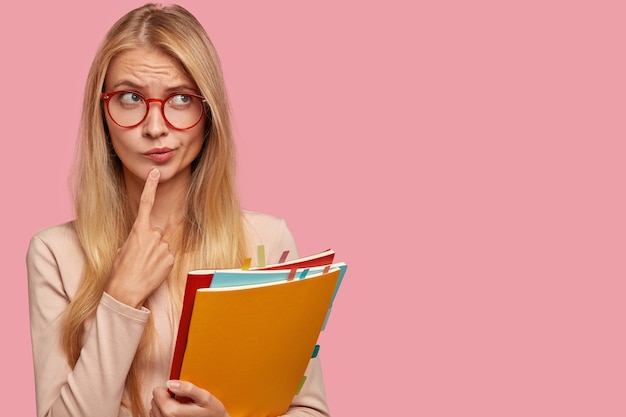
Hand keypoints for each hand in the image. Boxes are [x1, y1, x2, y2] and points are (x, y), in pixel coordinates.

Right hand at [105, 169, 174, 307]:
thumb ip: (136, 239)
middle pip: (156, 234)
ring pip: (162, 246)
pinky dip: (161, 264)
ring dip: (155, 254)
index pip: (146, 203)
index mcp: (138, 230)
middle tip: (139, 259)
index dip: (151, 187)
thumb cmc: (119, 272)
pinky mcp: (171, 259)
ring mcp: (164, 247)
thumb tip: (144, 240)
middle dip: (150, 243)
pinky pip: (167, 258)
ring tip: (144, 267)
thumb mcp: (122, 250)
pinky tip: (152, 272)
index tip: (155, 173)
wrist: (125, 292)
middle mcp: (153, 236)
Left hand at [150, 380, 229, 416]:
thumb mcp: (204, 397)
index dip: (168, 388)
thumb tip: (171, 382)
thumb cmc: (212, 414)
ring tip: (180, 407)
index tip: (178, 391)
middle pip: (155, 401)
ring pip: (154, 410)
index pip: (157, 393)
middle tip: (181, 400)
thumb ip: (188, 388)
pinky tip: (176, 414)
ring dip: (164, 406)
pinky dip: (164, 413)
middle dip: (166, 397)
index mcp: (172, 412)